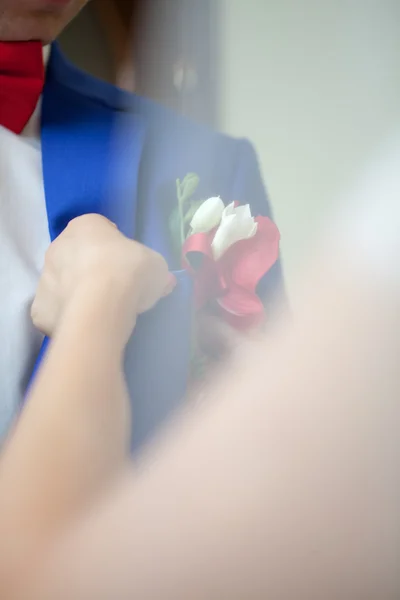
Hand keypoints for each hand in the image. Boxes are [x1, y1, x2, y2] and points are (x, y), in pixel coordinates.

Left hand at [31, 214, 174, 336]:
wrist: (101, 306)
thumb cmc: (130, 272)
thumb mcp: (156, 266)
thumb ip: (156, 270)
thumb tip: (164, 282)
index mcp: (85, 225)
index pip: (99, 229)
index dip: (114, 246)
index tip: (127, 263)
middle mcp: (58, 246)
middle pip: (77, 256)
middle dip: (92, 269)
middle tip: (115, 288)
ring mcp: (45, 277)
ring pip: (63, 283)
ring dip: (78, 293)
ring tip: (103, 311)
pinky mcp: (40, 309)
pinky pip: (55, 311)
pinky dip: (68, 318)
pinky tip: (86, 326)